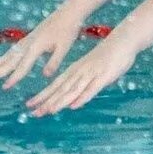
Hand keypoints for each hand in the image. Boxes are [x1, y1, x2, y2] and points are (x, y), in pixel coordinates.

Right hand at [0, 8, 85, 90]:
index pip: (23, 66)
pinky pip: (13, 50)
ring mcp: (27, 39)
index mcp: (36, 46)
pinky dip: (4, 57)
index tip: (4, 87)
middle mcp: (28, 42)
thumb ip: (54, 61)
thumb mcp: (64, 47)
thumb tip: (46, 76)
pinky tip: (1, 61)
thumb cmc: (68, 29)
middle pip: (10, 61)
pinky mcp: (29, 37)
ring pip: (8, 54)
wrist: (68, 12)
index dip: (14, 78)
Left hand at [20, 32, 136, 115]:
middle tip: (33, 113)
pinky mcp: (103, 76)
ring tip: (49, 111)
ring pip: (73, 90)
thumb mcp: (90, 69)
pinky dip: (82, 98)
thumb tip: (72, 98)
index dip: (42, 96)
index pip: (55, 85)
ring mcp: (91, 74)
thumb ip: (81, 82)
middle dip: (47, 102)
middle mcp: (79, 72)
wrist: (122, 40)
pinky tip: (74, 106)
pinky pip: (91, 89)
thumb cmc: (106, 56)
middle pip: (61, 89)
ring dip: (60, 101)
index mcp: (75, 70)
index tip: (30, 105)